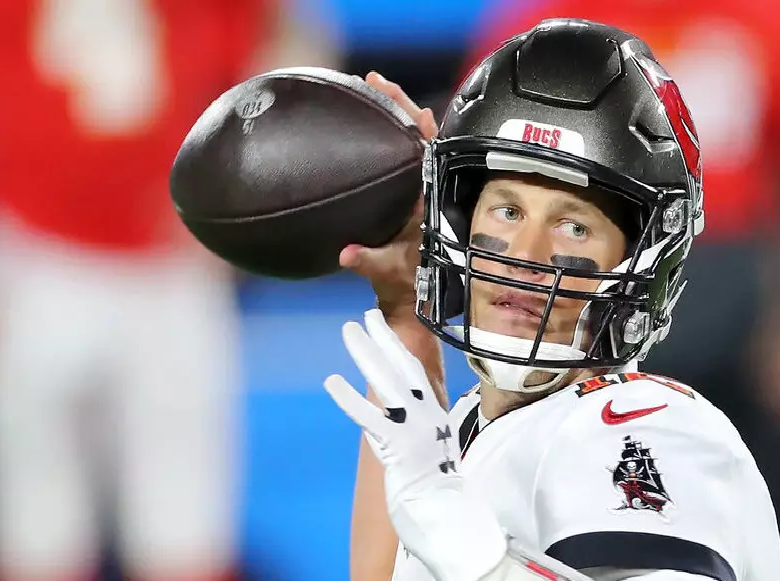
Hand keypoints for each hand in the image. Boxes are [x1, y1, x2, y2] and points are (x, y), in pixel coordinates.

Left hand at [324, 310, 506, 580]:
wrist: (452, 522)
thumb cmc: (445, 499)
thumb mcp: (438, 459)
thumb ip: (428, 440)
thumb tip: (422, 435)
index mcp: (438, 419)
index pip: (418, 375)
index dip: (400, 350)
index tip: (387, 328)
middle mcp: (429, 418)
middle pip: (404, 367)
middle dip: (384, 339)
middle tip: (364, 315)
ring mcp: (415, 430)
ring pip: (387, 382)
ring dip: (366, 353)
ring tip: (347, 330)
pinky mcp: (398, 448)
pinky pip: (369, 417)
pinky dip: (349, 398)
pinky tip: (331, 380)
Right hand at [340, 72, 438, 328]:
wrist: (410, 298)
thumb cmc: (405, 286)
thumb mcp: (387, 273)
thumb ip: (367, 262)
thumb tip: (348, 254)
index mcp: (431, 202)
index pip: (430, 152)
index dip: (419, 124)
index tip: (405, 102)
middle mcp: (428, 191)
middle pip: (421, 137)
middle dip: (400, 106)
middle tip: (375, 81)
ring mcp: (417, 192)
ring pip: (410, 144)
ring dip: (394, 116)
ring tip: (371, 88)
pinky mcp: (406, 197)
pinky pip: (397, 158)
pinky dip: (385, 137)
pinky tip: (365, 121)